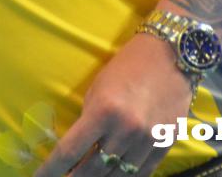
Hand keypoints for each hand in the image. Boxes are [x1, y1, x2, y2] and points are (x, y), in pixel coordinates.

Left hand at [32, 34, 192, 176]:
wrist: (170, 56)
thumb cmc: (126, 68)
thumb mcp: (97, 90)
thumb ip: (88, 121)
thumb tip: (78, 151)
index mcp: (102, 111)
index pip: (69, 150)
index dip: (51, 169)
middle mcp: (126, 130)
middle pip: (92, 169)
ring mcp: (148, 140)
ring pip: (117, 176)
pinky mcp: (166, 145)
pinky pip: (142, 173)